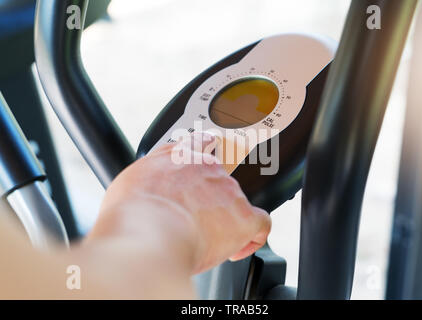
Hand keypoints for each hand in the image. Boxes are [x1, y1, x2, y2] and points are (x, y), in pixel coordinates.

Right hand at [89, 132, 270, 273]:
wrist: (148, 233)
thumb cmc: (133, 214)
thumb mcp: (131, 182)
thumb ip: (149, 179)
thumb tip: (151, 188)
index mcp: (181, 155)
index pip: (202, 142)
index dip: (206, 153)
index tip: (205, 166)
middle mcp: (208, 167)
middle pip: (219, 181)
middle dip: (209, 201)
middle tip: (192, 221)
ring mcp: (228, 190)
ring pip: (236, 204)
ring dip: (224, 221)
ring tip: (203, 240)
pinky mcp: (243, 217)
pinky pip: (260, 224)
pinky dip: (251, 237)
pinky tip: (236, 247)